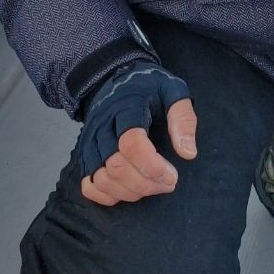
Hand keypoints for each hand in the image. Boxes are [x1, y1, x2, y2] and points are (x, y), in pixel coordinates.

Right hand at [77, 63, 196, 206]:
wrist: (116, 78)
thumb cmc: (148, 87)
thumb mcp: (172, 90)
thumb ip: (182, 118)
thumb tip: (188, 153)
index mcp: (126, 107)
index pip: (131, 143)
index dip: (152, 166)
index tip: (172, 176)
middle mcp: (103, 127)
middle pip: (116, 165)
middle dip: (145, 183)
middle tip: (168, 183)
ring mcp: (91, 142)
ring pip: (103, 179)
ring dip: (130, 192)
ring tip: (153, 186)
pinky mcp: (85, 155)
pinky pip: (88, 185)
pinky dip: (107, 196)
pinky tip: (128, 191)